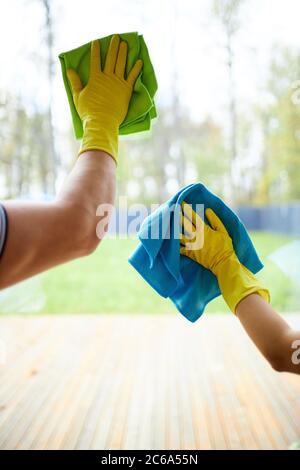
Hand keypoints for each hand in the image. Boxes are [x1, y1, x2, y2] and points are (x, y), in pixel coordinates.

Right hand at [67, 35, 142, 160]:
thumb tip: (69, 69)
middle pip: (111, 58)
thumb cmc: (88, 112)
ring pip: (121, 64)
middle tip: (116, 37)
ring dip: (123, 53)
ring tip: (125, 44)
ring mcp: (118, 83)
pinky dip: (136, 69)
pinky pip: (133, 77)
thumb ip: (75, 82)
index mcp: (95, 78)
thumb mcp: (78, 96)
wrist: (102, 122)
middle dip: (113, 46)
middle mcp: (107, 77)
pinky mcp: (127, 90)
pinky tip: (139, 61)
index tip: (97, 41)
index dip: (96, 50)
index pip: (95, 60)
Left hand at [180, 201, 269, 312]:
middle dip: (177, 216)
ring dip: (174, 229)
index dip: (186, 209)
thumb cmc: (225, 247)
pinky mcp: (190, 253)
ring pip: (179, 236)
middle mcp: (196, 236)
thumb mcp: (223, 231)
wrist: (222, 263)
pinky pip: (180, 249)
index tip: (181, 202)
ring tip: (168, 224)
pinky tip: (169, 242)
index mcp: (204, 230)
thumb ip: (215, 220)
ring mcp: (192, 245)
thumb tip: (208, 210)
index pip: (193, 217)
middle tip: (171, 209)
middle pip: (184, 224)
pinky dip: (175, 245)